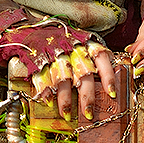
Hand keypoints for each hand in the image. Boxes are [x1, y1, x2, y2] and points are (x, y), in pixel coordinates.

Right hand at [0, 5, 115, 115]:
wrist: (31, 27)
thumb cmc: (60, 37)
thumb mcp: (80, 39)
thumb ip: (93, 55)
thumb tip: (110, 77)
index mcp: (84, 42)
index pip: (101, 57)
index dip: (108, 76)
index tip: (112, 93)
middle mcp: (71, 49)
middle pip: (82, 74)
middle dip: (87, 96)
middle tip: (89, 113)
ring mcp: (53, 56)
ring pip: (62, 80)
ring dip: (65, 100)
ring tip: (68, 114)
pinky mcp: (38, 61)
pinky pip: (42, 78)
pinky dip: (45, 92)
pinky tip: (48, 102)